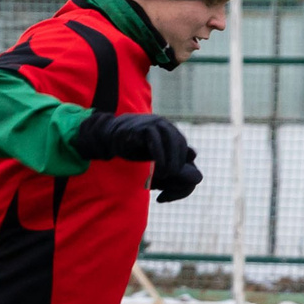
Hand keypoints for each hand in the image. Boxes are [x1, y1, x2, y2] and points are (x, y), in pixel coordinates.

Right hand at [75, 111, 199, 201]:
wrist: (109, 136)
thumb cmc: (133, 147)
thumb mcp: (154, 155)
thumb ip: (172, 158)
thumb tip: (194, 158)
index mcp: (169, 131)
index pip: (184, 147)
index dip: (182, 165)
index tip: (175, 179)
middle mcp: (164, 125)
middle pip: (180, 144)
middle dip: (178, 164)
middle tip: (172, 178)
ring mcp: (154, 124)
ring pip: (171, 141)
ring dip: (170, 160)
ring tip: (166, 175)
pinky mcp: (143, 127)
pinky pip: (156, 140)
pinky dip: (160, 156)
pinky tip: (158, 168)